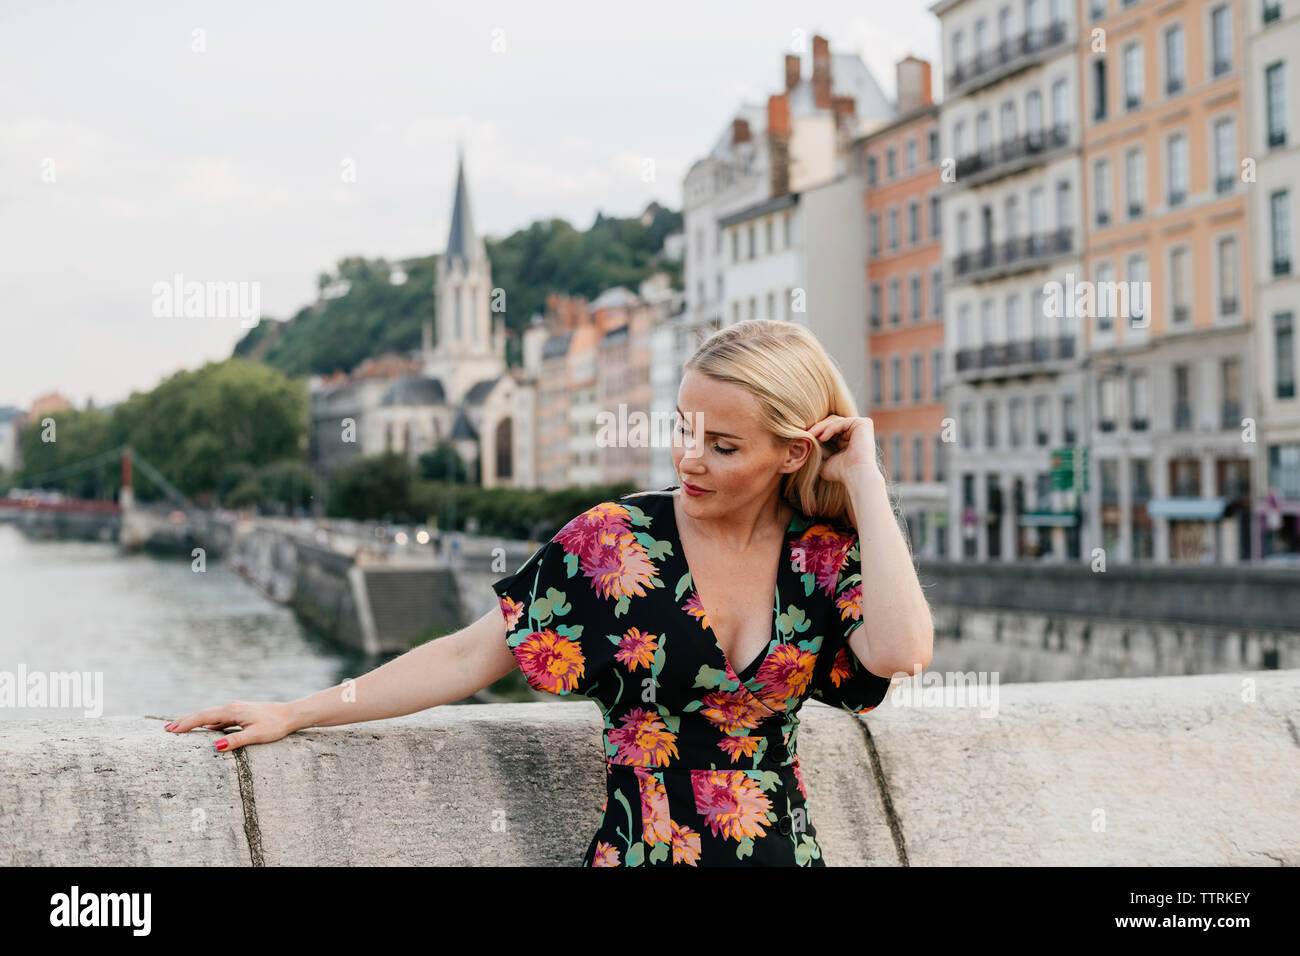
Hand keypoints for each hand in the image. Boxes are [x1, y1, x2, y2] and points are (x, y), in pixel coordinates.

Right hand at [163, 700, 299, 751]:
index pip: (203, 717)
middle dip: (184, 721)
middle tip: (166, 729)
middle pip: (203, 714)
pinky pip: (219, 718)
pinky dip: (207, 722)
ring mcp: (235, 709)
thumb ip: (236, 740)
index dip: (186, 724)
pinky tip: (204, 728)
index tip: (170, 730)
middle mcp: (231, 707)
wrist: (291, 714)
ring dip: (194, 721)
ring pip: (210, 715)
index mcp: (232, 711)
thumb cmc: (275, 725)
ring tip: (179, 729)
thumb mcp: (256, 735)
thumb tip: (216, 746)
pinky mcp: (240, 713)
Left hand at [806, 415, 879, 486]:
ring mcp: (861, 426)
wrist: (856, 476)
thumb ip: (817, 453)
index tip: (802, 436)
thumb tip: (804, 446)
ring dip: (820, 427)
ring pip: (835, 421)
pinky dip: (829, 429)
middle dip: (816, 428)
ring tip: (810, 436)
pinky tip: (821, 438)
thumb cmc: (841, 473)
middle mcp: (856, 430)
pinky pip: (841, 422)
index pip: (830, 428)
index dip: (816, 432)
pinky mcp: (863, 423)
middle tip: (803, 434)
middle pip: (831, 422)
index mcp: (848, 438)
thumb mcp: (824, 462)